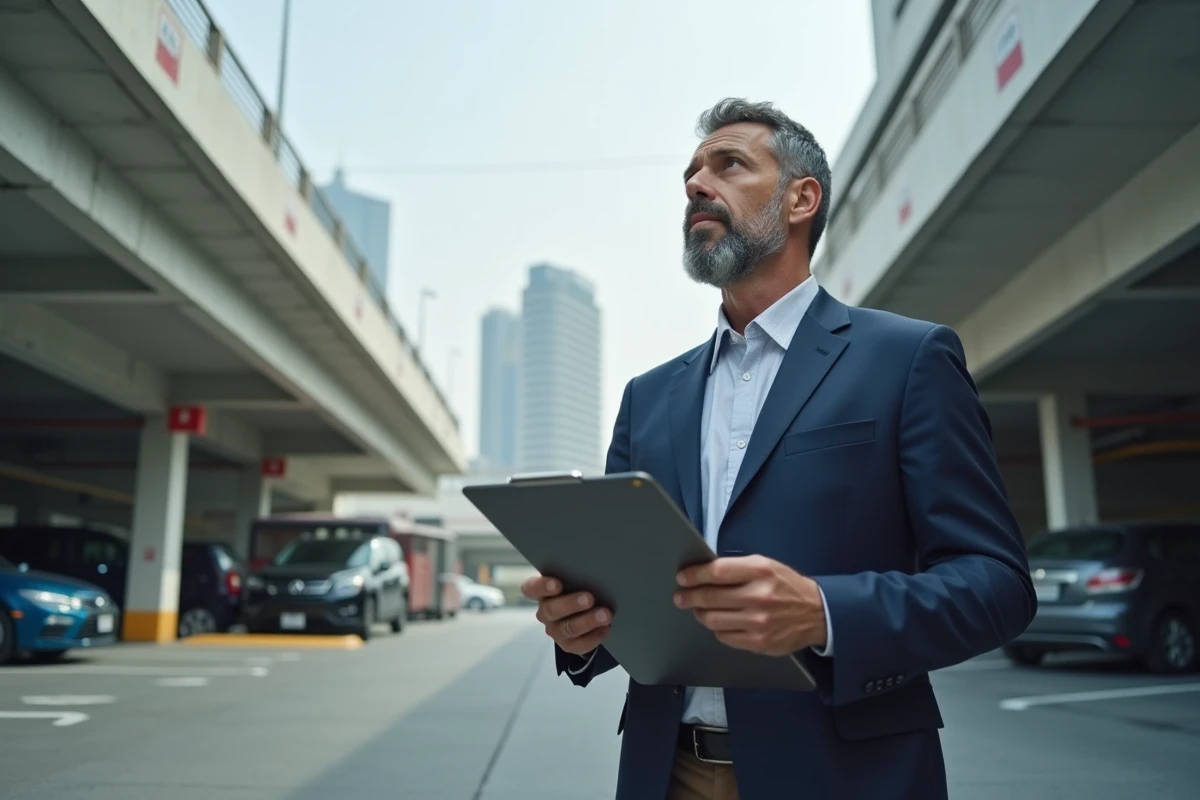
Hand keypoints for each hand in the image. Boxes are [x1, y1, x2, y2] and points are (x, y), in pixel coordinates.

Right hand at [521, 574, 611, 655]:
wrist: (586, 612)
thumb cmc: (579, 587)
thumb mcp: (575, 578)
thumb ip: (577, 573)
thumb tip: (594, 567)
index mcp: (541, 591)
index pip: (531, 588)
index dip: (542, 587)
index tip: (557, 584)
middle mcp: (544, 612)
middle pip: (551, 610)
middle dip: (571, 604)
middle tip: (589, 598)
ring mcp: (555, 630)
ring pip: (568, 628)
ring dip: (588, 621)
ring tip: (605, 614)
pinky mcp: (568, 645)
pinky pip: (579, 644)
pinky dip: (594, 636)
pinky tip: (606, 628)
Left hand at [674, 555, 826, 655]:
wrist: (817, 613)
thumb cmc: (787, 586)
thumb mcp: (766, 566)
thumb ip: (737, 568)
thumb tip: (704, 572)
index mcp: (760, 571)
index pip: (717, 572)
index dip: (695, 575)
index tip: (682, 578)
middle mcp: (759, 596)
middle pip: (711, 597)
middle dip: (689, 597)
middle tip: (680, 597)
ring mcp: (759, 622)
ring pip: (713, 620)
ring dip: (701, 614)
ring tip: (700, 609)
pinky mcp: (760, 642)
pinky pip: (725, 636)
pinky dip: (718, 629)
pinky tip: (722, 622)